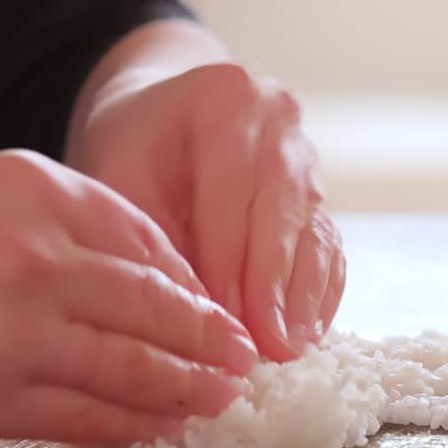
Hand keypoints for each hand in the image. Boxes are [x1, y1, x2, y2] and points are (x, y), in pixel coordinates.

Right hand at [0, 151, 256, 445]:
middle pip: (154, 305)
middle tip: (243, 360)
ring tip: (219, 400)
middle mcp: (38, 254)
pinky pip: (84, 414)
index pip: (145, 241)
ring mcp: (18, 328)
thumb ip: (53, 227)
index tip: (216, 308)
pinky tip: (157, 429)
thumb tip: (135, 279)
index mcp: (35, 191)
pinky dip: (130, 425)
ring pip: (131, 365)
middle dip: (208, 339)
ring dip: (185, 389)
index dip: (192, 284)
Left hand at [69, 62, 345, 361]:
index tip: (224, 323)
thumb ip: (156, 237)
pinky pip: (328, 248)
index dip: (229, 265)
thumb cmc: (133, 148)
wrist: (161, 114)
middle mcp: (280, 121)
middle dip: (276, 288)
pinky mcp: (319, 196)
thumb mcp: (118, 178)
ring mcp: (308, 156)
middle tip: (271, 347)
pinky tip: (307, 333)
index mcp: (227, 98)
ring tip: (293, 349)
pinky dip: (318, 293)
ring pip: (315, 234)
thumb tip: (197, 316)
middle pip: (285, 213)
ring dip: (305, 298)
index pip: (231, 194)